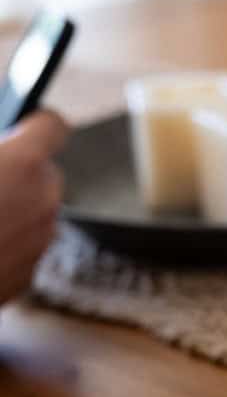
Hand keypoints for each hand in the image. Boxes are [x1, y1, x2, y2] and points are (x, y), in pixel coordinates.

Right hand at [0, 110, 66, 305]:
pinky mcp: (26, 275)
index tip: (24, 121)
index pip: (52, 127)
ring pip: (32, 212)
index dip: (35, 123)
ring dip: (9, 208)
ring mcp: (38, 242)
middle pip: (42, 173)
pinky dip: (0, 243)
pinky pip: (20, 247)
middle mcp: (42, 203)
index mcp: (23, 165)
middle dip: (16, 170)